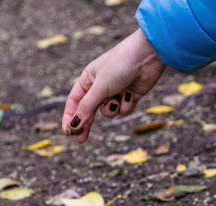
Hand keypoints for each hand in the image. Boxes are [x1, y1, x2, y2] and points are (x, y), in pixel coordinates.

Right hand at [62, 28, 165, 143]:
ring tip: (118, 98)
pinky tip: (131, 94)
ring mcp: (115, 92)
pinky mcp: (129, 96)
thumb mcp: (100, 87)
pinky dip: (126, 106)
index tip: (68, 132)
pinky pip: (123, 111)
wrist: (147, 56)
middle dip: (86, 124)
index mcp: (87, 80)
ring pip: (108, 113)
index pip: (74, 102)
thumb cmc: (120, 65)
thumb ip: (87, 107)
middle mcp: (99, 87)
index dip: (70, 118)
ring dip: (112, 110)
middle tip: (81, 140)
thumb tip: (74, 126)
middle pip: (88, 111)